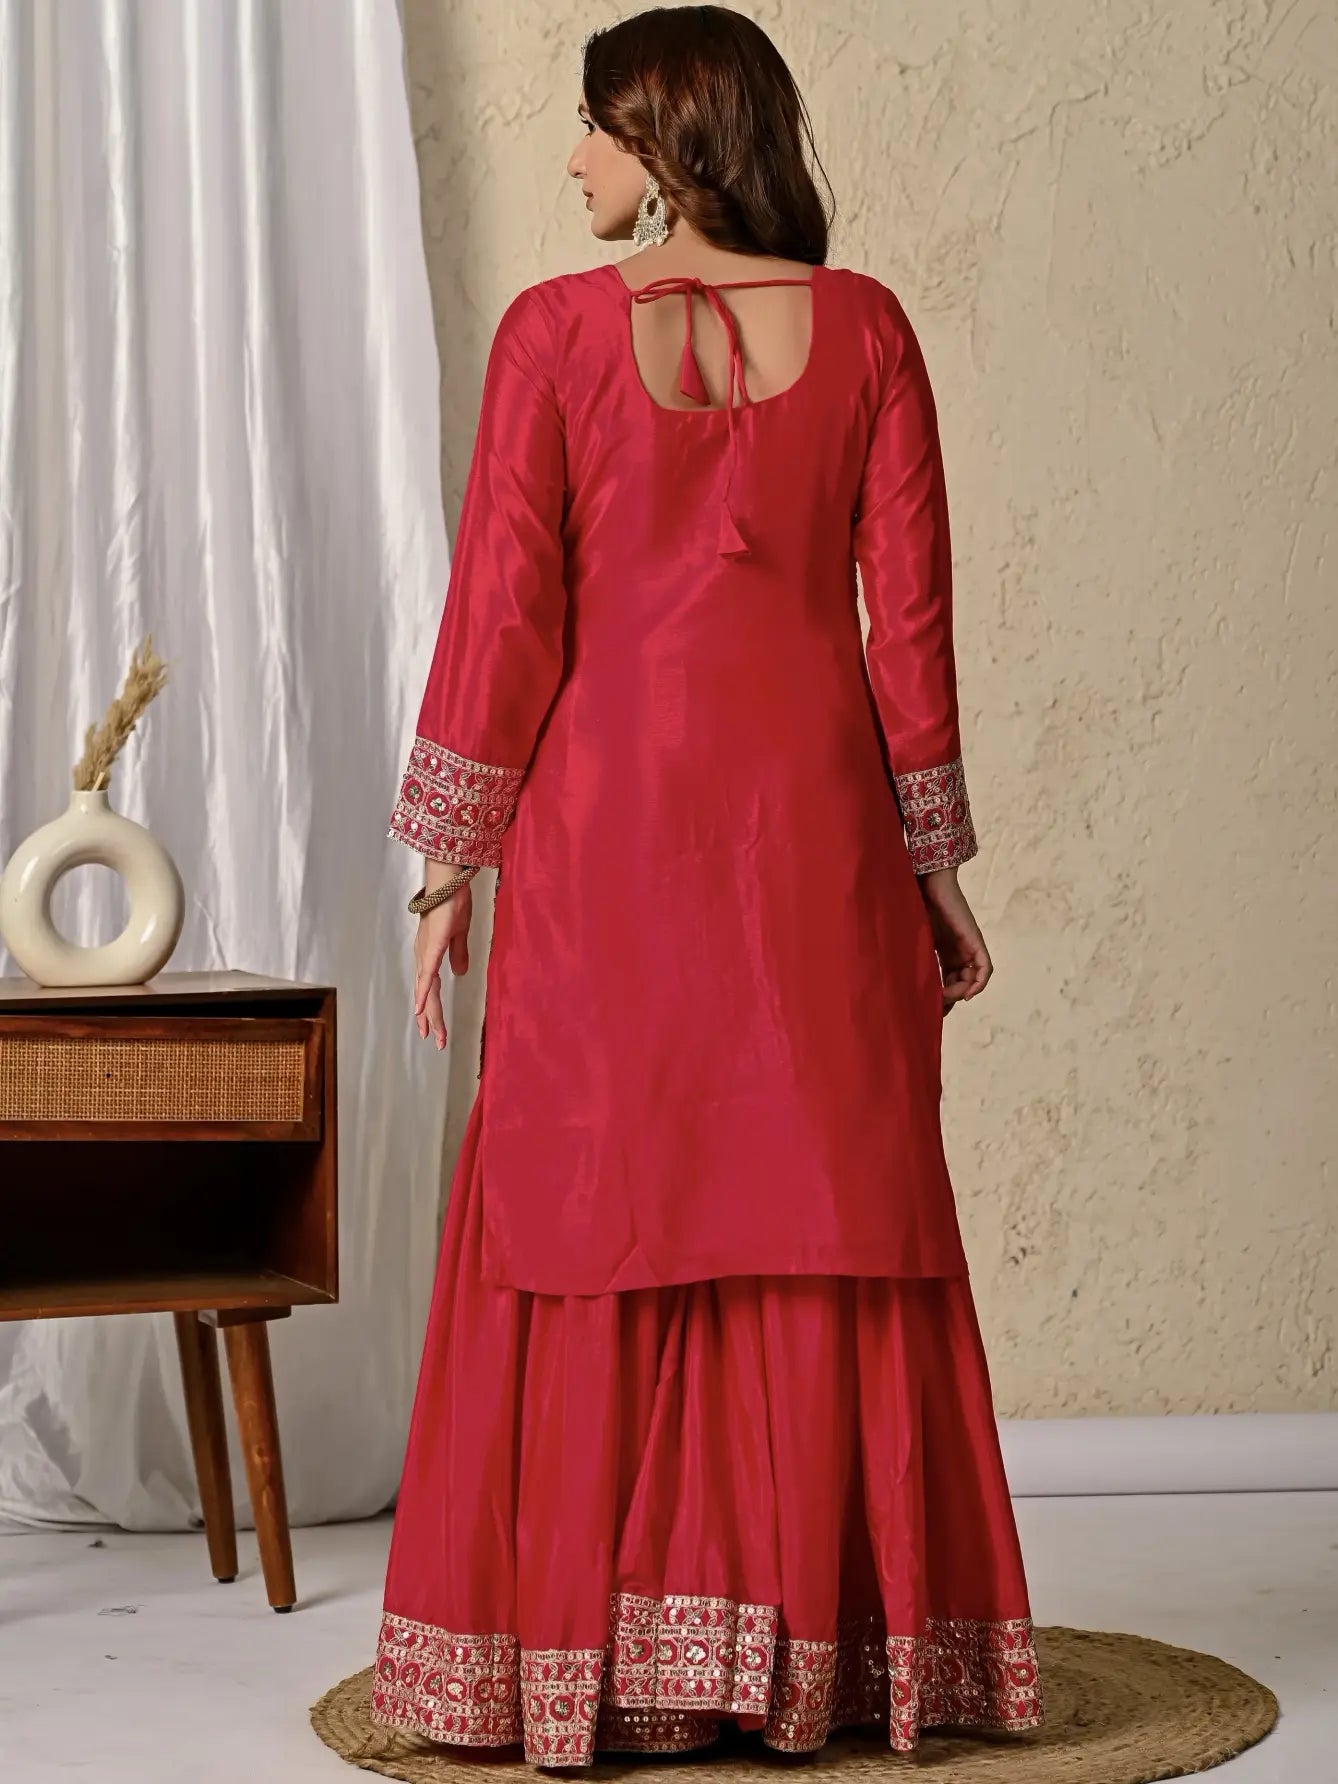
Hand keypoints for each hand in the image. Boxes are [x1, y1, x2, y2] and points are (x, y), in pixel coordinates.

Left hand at [412, 878, 472, 1049]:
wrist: (449, 880)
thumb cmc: (453, 900)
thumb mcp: (460, 933)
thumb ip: (459, 954)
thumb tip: (459, 973)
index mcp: (430, 953)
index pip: (431, 987)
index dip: (432, 1009)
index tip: (433, 1030)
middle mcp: (424, 956)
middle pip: (428, 994)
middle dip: (433, 1019)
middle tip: (436, 1042)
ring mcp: (426, 951)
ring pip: (427, 989)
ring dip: (430, 1013)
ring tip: (431, 1034)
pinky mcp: (433, 945)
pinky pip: (428, 973)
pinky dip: (423, 992)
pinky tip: (420, 1009)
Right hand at [918, 868, 991, 1016]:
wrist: (924, 882)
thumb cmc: (911, 905)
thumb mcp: (910, 940)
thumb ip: (909, 957)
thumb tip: (890, 983)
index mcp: (942, 950)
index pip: (948, 980)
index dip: (942, 997)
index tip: (930, 1008)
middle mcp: (957, 950)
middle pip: (961, 982)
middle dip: (951, 998)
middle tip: (938, 1007)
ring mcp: (968, 945)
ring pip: (974, 978)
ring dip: (962, 992)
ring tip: (947, 996)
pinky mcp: (974, 940)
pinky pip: (985, 968)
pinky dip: (979, 982)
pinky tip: (968, 992)